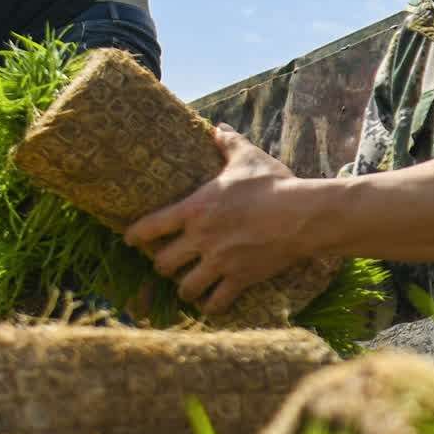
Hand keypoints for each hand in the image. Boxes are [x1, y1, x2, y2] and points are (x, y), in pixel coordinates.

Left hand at [125, 126, 319, 311]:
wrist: (304, 214)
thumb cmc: (274, 184)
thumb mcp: (248, 158)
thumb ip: (228, 143)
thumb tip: (217, 127)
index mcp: (196, 208)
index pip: (151, 226)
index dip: (135, 235)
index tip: (129, 240)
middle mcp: (201, 238)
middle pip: (162, 263)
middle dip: (163, 265)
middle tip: (169, 263)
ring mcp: (220, 262)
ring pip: (185, 288)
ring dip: (185, 289)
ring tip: (189, 287)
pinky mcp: (240, 278)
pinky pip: (216, 302)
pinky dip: (211, 306)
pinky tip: (211, 304)